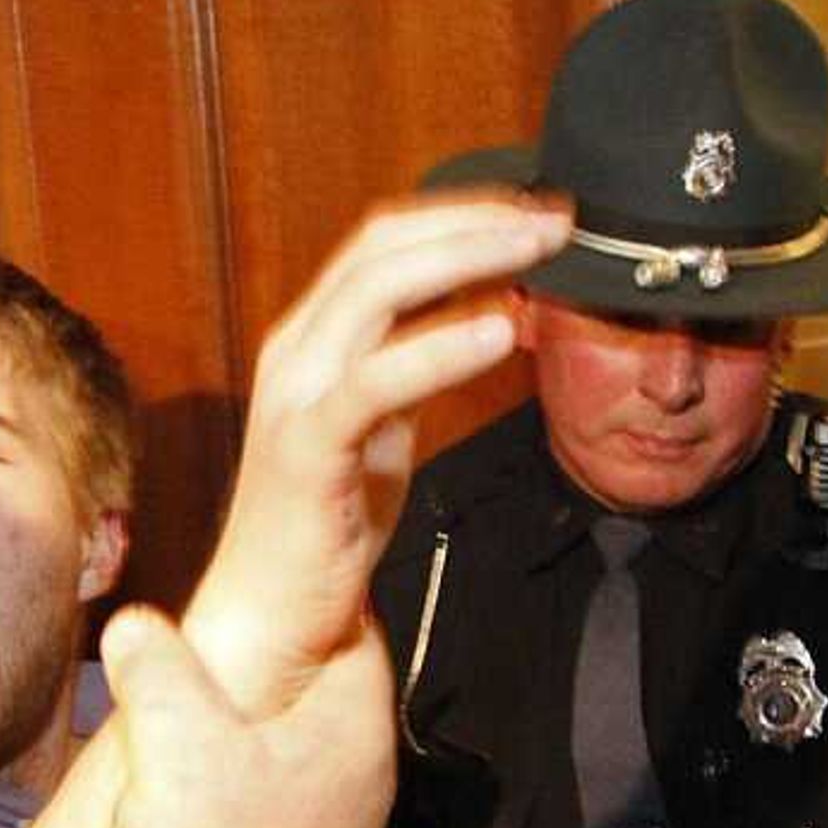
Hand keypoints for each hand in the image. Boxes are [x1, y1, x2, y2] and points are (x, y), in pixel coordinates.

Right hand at [104, 604, 392, 827]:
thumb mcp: (172, 744)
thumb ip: (157, 670)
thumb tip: (136, 625)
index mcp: (353, 731)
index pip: (356, 627)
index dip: (310, 594)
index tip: (266, 574)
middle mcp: (364, 776)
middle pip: (327, 685)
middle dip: (276, 658)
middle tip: (217, 633)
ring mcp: (339, 826)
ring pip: (301, 740)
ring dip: (255, 720)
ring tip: (195, 704)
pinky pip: (284, 790)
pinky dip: (248, 771)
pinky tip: (200, 780)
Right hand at [184, 195, 570, 716]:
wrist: (271, 615)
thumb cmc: (327, 525)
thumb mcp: (380, 425)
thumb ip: (415, 363)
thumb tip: (484, 311)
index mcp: (311, 339)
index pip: (382, 242)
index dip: (461, 215)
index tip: (534, 212)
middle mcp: (295, 351)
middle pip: (382, 248)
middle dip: (476, 222)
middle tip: (555, 220)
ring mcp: (295, 395)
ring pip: (377, 291)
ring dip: (468, 259)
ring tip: (539, 253)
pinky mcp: (308, 449)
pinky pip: (377, 381)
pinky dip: (441, 348)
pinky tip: (499, 334)